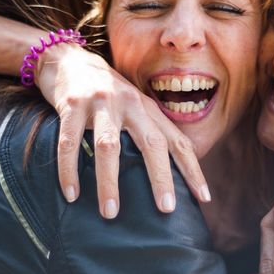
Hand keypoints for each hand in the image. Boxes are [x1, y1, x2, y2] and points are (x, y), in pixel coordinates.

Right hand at [34, 43, 209, 217]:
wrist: (68, 60)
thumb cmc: (105, 94)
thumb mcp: (133, 107)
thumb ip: (148, 133)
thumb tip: (167, 177)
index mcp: (147, 109)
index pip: (177, 141)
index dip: (193, 169)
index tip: (204, 198)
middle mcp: (129, 104)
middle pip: (151, 143)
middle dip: (160, 177)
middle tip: (166, 209)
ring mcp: (101, 103)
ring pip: (109, 147)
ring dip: (109, 182)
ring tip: (110, 213)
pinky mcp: (72, 105)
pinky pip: (70, 142)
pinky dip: (69, 170)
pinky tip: (71, 194)